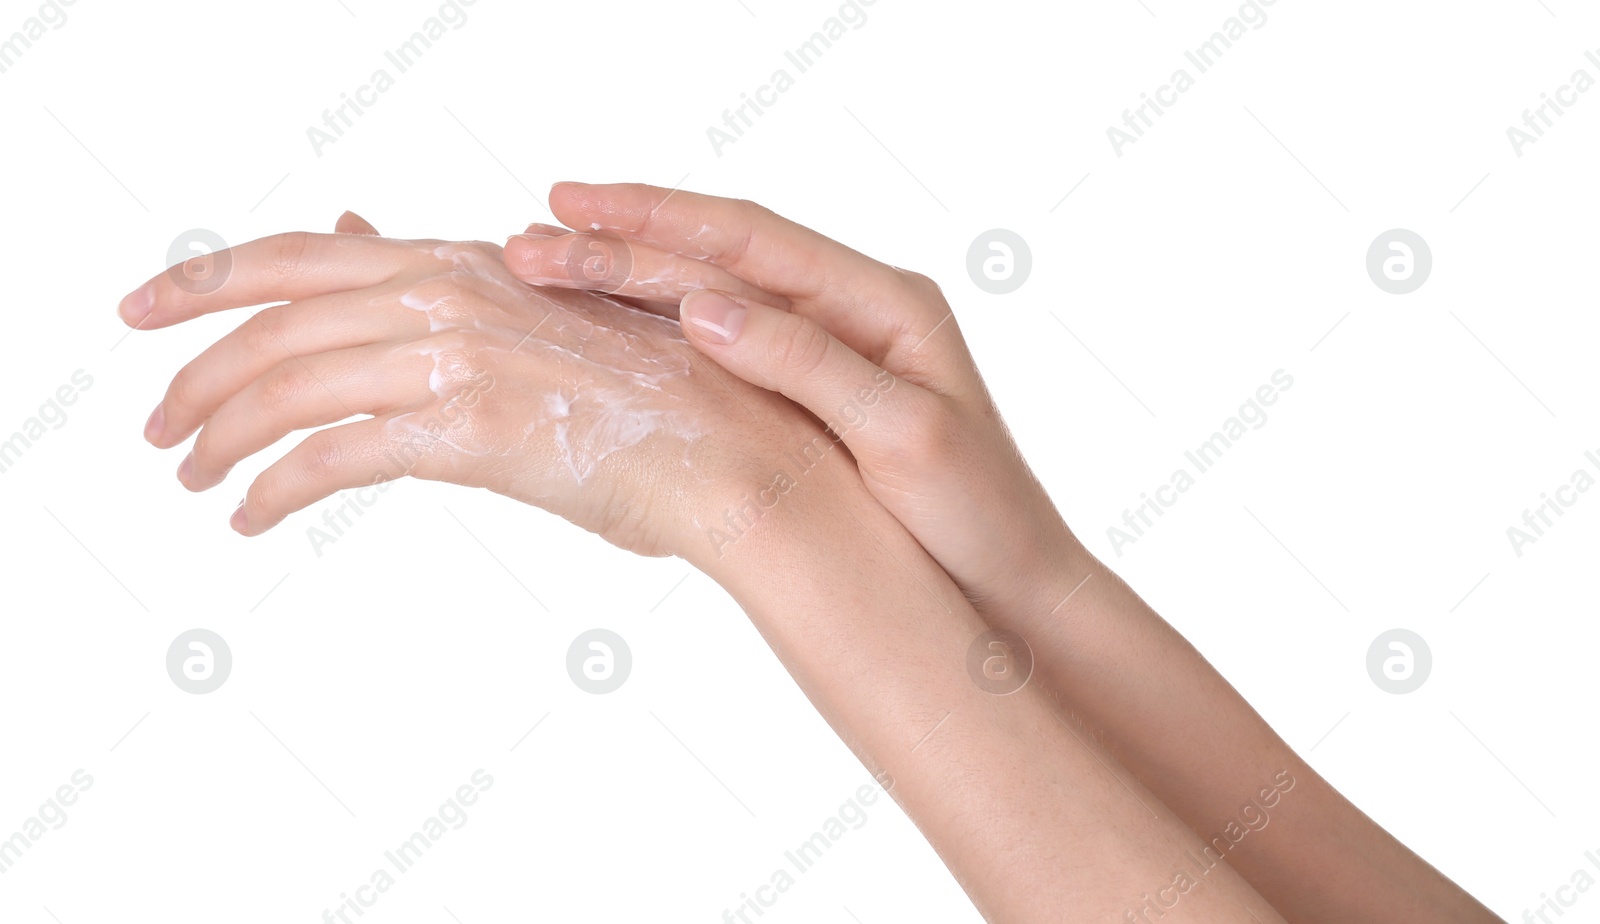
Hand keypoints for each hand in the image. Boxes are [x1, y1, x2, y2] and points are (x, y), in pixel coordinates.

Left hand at [122, 212, 830, 562]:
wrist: (738, 453)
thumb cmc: (659, 399)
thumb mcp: (543, 317)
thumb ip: (442, 278)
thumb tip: (359, 228)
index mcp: (467, 260)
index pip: (300, 254)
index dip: (206, 280)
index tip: (144, 313)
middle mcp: (454, 292)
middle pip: (273, 322)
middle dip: (195, 375)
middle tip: (157, 427)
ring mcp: (461, 357)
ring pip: (288, 388)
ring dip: (221, 437)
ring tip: (195, 478)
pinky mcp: (470, 430)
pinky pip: (333, 456)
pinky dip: (273, 488)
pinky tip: (251, 516)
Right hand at [502, 183, 1075, 609]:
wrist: (1013, 587)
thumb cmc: (977, 515)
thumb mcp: (904, 436)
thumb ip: (808, 365)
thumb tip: (704, 307)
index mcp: (885, 302)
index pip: (755, 240)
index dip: (662, 220)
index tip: (578, 207)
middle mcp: (853, 310)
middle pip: (722, 260)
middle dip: (624, 246)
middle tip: (530, 239)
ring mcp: (829, 351)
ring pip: (713, 300)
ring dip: (631, 284)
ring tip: (545, 268)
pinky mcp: (810, 397)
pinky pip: (723, 351)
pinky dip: (660, 334)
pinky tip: (605, 329)